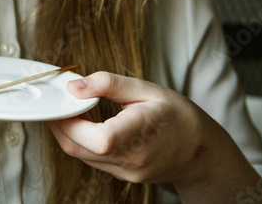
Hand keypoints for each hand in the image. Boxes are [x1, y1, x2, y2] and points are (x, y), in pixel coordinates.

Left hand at [47, 71, 213, 186]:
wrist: (201, 150)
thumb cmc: (177, 116)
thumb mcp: (146, 89)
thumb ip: (109, 85)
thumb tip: (75, 86)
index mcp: (139, 135)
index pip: (95, 137)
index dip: (69, 119)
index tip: (64, 100)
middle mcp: (131, 160)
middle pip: (78, 148)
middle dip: (61, 125)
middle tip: (60, 103)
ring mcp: (127, 172)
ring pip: (82, 156)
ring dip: (70, 134)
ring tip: (74, 111)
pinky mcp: (124, 176)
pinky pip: (93, 161)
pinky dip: (84, 143)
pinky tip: (88, 126)